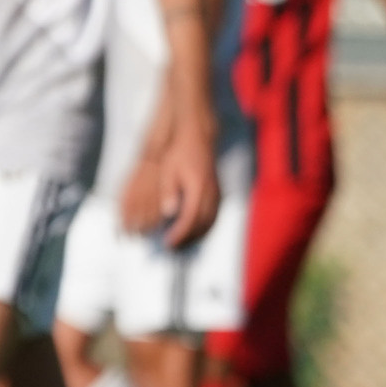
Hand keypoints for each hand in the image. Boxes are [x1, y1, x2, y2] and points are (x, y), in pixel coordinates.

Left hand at [147, 123, 221, 249]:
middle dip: (186, 239)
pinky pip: (213, 217)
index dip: (179, 233)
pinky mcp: (218, 194)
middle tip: (171, 248)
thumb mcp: (168, 169)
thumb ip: (168, 191)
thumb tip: (168, 212)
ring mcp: (217, 194)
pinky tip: (192, 232)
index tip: (167, 243)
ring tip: (181, 244)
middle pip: (201, 224)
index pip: (190, 218)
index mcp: (198, 188)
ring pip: (209, 223)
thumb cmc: (179, 152)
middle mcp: (211, 193)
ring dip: (196, 236)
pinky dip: (203, 228)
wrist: (198, 138)